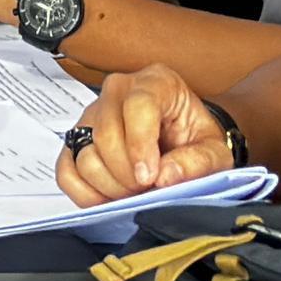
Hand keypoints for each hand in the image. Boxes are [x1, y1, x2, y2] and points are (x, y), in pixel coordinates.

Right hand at [59, 66, 236, 205]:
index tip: (150, 177)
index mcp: (156, 82)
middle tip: (148, 189)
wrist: (183, 142)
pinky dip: (85, 193)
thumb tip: (165, 176)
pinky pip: (65, 170)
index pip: (138, 106)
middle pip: (106, 134)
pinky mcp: (76, 139)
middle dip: (127, 175)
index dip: (140, 145)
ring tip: (134, 191)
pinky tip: (109, 197)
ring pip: (85, 156)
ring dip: (110, 186)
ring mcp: (92, 114)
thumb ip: (198, 162)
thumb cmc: (197, 141)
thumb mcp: (215, 152)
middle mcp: (118, 90)